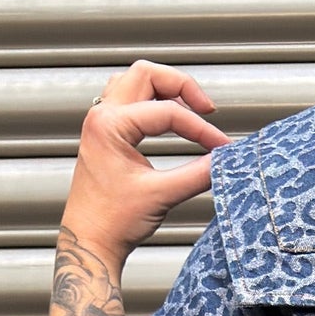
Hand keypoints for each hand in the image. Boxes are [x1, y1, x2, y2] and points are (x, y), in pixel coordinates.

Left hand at [60, 59, 225, 271]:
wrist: (90, 241)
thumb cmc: (112, 222)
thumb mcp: (162, 195)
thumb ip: (198, 174)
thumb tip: (223, 160)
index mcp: (109, 125)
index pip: (167, 112)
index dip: (200, 128)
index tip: (220, 147)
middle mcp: (102, 116)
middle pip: (147, 74)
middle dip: (181, 87)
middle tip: (206, 109)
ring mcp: (101, 122)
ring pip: (136, 82)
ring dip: (166, 89)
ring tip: (190, 109)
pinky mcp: (105, 133)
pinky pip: (129, 100)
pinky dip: (152, 102)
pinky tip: (169, 120)